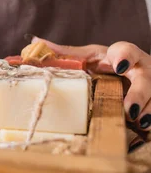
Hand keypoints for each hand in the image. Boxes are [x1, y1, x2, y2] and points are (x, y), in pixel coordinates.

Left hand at [33, 38, 150, 148]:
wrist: (133, 75)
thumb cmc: (108, 65)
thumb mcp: (89, 58)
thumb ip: (65, 53)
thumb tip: (34, 43)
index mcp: (121, 56)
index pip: (126, 50)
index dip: (124, 56)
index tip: (118, 66)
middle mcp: (141, 69)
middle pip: (147, 77)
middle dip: (141, 93)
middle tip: (130, 109)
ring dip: (149, 109)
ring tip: (138, 122)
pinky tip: (144, 129)